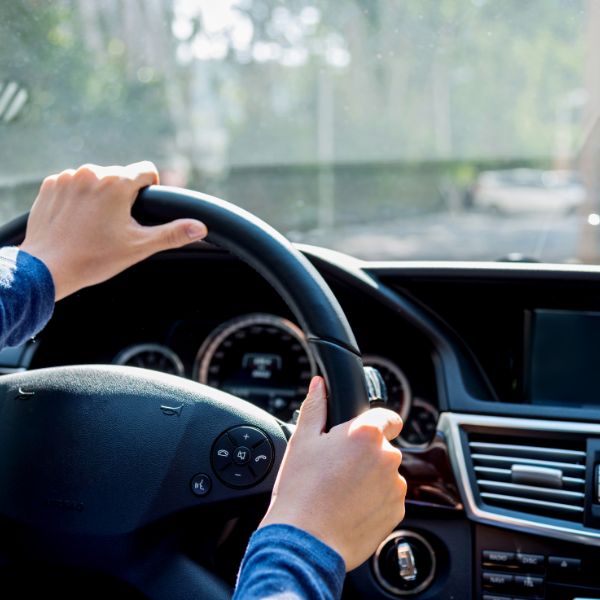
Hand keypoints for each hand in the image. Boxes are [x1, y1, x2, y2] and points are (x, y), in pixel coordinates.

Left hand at [20, 162, 206, 299]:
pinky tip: (76, 221)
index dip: (150, 189)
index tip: (141, 209)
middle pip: (120, 176)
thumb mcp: (139, 247)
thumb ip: (172, 233)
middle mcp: (91, 172)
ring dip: (99, 196)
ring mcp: (67, 177)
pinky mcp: (50, 186)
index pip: (146, 170)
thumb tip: (201, 227)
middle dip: (123, 195)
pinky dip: (78, 198)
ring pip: (96, 180)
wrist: (47, 268)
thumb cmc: (94, 258)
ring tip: (94, 224)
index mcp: (116, 183)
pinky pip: (73, 184)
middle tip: (116, 225)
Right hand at [259, 376, 405, 570]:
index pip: (388, 417)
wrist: (306, 542)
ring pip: (386, 473)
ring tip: (341, 490)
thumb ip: (316, 406)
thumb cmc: (301, 491)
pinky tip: (350, 507)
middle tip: (337, 467)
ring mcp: (395, 487)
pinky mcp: (397, 512)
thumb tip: (319, 385)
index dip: (374, 422)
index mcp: (366, 434)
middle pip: (383, 446)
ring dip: (371, 477)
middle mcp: (387, 457)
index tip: (359, 435)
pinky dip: (374, 500)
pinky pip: (388, 498)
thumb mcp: (302, 440)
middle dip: (365, 453)